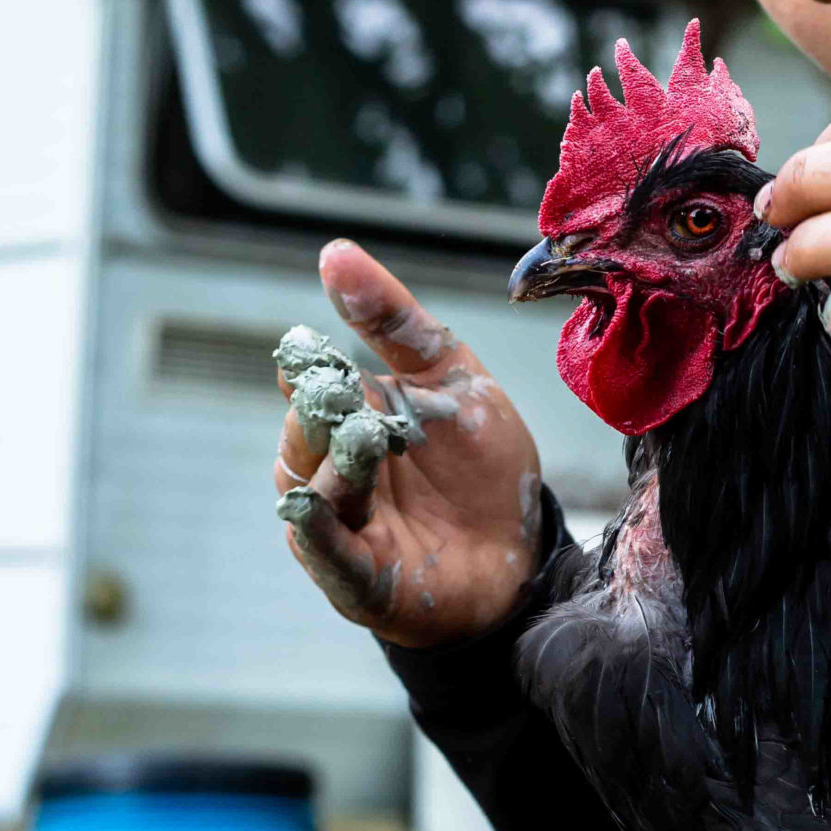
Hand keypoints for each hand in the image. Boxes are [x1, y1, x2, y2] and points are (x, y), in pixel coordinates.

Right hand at [274, 240, 542, 648]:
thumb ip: (395, 322)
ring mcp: (339, 526)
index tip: (305, 352)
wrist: (525, 548)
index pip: (313, 384)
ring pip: (312, 491)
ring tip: (364, 441)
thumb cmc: (482, 464)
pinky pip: (324, 553)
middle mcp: (330, 469)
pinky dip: (316, 532)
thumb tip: (333, 252)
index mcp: (350, 416)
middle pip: (305, 436)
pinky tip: (310, 509)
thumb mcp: (450, 378)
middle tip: (345, 399)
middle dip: (322, 416)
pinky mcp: (356, 577)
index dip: (310, 369)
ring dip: (334, 465)